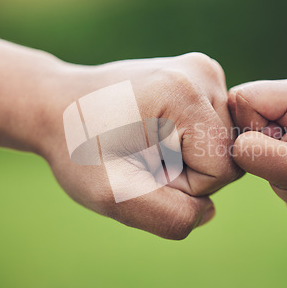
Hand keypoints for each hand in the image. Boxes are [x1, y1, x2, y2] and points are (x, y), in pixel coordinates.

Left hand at [40, 53, 242, 238]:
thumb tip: (209, 210)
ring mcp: (204, 71)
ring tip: (146, 143)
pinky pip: (213, 130)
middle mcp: (203, 72)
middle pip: (227, 154)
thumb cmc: (79, 148)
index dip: (184, 184)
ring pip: (223, 144)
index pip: (223, 168)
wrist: (59, 106)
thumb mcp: (112, 193)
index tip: (143, 166)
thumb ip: (170, 216)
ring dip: (187, 157)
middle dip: (187, 170)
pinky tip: (155, 133)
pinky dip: (188, 143)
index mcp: (185, 92)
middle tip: (141, 156)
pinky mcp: (200, 78)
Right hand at [228, 79, 286, 224]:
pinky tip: (269, 158)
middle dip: (246, 135)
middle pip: (235, 103)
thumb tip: (228, 140)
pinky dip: (245, 147)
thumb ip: (254, 151)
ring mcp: (278, 105)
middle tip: (275, 156)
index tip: (279, 150)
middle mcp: (286, 92)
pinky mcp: (270, 119)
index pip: (243, 98)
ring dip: (245, 143)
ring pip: (232, 116)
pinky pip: (237, 127)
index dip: (250, 129)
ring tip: (274, 158)